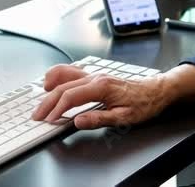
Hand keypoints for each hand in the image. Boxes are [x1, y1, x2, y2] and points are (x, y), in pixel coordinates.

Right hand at [31, 64, 172, 128]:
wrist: (157, 91)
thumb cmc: (144, 104)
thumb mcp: (124, 117)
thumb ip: (99, 119)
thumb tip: (78, 121)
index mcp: (101, 87)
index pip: (71, 97)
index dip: (56, 109)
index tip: (48, 120)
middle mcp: (96, 78)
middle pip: (64, 87)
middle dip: (48, 102)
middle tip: (37, 115)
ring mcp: (95, 75)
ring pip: (66, 76)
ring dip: (50, 87)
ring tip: (40, 98)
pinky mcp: (96, 77)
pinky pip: (73, 72)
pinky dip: (59, 76)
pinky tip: (53, 82)